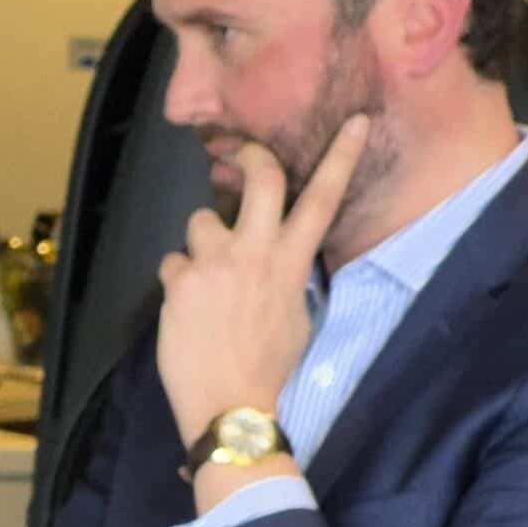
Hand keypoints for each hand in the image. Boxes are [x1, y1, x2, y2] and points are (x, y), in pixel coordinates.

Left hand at [155, 115, 369, 459]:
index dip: (340, 156)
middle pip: (260, 178)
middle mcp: (255, 252)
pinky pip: (172, 263)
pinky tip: (184, 309)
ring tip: (204, 279)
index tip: (354, 122)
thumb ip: (288, 275)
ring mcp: (215, 263)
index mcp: (292, 262)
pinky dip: (177, 282)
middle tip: (242, 155)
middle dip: (251, 157)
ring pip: (201, 220)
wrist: (228, 404)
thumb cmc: (268, 367)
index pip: (322, 199)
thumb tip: (279, 255)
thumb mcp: (297, 316)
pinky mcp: (179, 281)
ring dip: (200, 243)